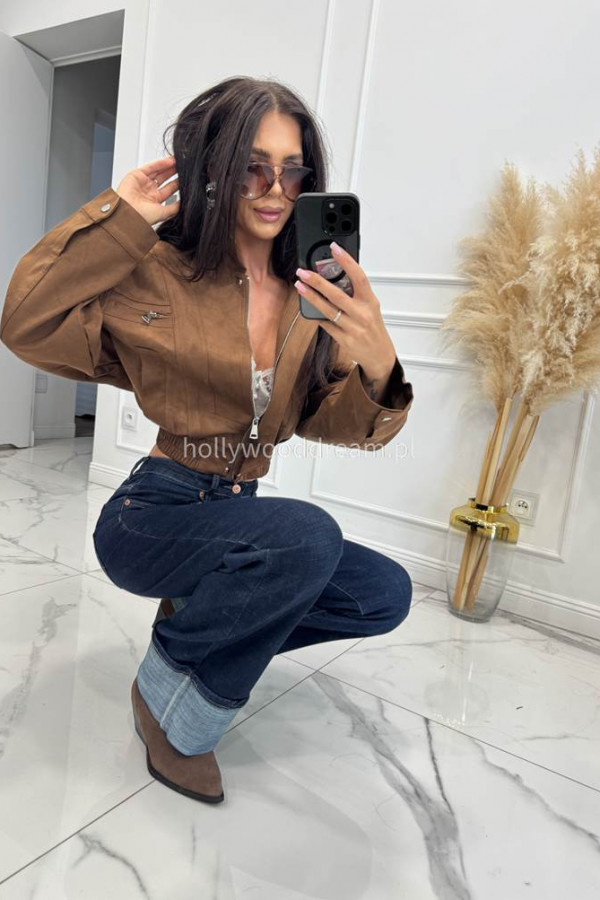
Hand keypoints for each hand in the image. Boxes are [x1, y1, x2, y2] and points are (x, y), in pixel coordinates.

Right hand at [115, 156, 179, 226]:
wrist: (127, 214)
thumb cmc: (142, 217)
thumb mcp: (164, 213)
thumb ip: (175, 207)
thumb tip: (185, 203)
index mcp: (154, 201)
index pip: (168, 190)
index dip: (177, 184)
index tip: (186, 180)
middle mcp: (148, 191)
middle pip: (163, 179)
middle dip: (173, 173)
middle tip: (184, 168)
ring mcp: (142, 182)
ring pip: (158, 171)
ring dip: (168, 167)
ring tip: (179, 162)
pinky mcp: (136, 175)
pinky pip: (151, 167)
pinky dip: (160, 163)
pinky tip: (170, 161)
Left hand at [294, 242, 396, 379]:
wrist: (379, 354)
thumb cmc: (373, 327)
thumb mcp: (370, 307)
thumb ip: (356, 294)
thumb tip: (335, 277)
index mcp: (370, 301)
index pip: (359, 277)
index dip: (347, 261)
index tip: (334, 248)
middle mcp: (362, 314)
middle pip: (337, 294)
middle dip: (317, 281)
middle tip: (303, 272)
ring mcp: (352, 328)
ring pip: (328, 310)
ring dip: (311, 297)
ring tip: (300, 286)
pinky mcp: (344, 340)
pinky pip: (326, 325)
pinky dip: (317, 316)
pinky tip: (309, 309)